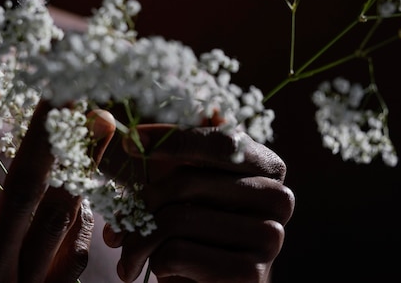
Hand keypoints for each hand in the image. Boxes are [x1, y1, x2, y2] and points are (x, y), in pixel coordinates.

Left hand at [102, 126, 294, 282]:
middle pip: (187, 180)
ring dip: (139, 238)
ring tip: (131, 252)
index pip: (219, 142)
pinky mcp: (251, 274)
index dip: (171, 140)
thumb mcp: (187, 184)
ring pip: (177, 219)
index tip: (132, 142)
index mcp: (267, 167)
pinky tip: (156, 269)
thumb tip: (124, 131)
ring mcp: (269, 237)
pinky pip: (178, 253)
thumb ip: (169, 150)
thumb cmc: (197, 231)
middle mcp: (278, 198)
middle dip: (143, 201)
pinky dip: (153, 262)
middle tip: (122, 220)